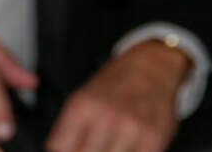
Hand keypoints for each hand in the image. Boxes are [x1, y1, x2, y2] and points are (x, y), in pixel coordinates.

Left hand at [45, 40, 187, 151]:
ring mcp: (131, 129)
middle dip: (85, 151)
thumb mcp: (82, 97)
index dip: (64, 149)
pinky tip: (126, 145)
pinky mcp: (153, 138)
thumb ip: (69, 126)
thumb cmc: (114, 83)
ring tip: (109, 143)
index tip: (69, 147)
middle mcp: (106, 116)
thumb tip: (58, 149)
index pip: (61, 146)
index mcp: (83, 105)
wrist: (151, 68)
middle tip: (91, 144)